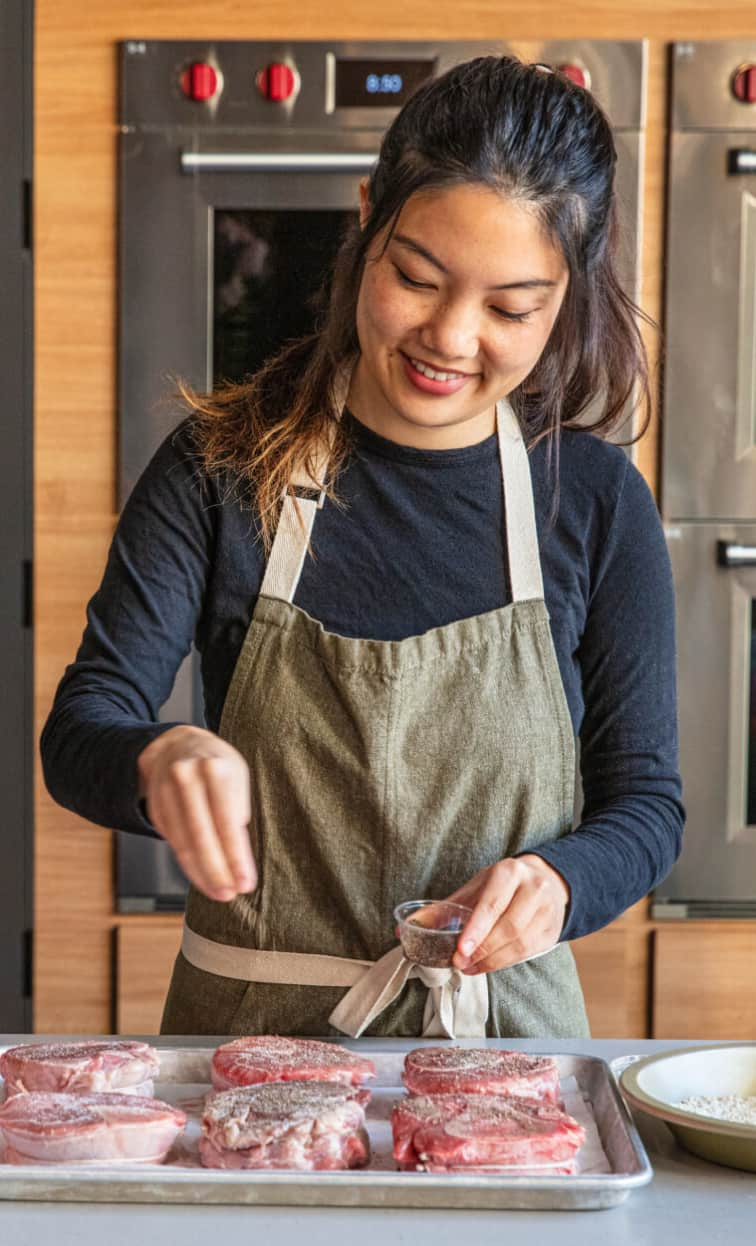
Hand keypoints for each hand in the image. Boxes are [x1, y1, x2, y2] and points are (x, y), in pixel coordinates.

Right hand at [137, 725, 255, 902]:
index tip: (245, 882)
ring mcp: (165, 791)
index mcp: (215, 768)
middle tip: (230, 894)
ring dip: (201, 873)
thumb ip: (237, 809)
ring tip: (218, 892)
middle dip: (217, 871)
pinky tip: (201, 876)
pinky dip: (187, 863)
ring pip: (182, 842)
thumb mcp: (236, 776)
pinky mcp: (154, 805)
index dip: (235, 857)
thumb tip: (238, 854)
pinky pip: (171, 841)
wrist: (177, 744)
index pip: (226, 821)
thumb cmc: (217, 765)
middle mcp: (186, 778)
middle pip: (201, 835)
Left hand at [445, 854, 569, 974]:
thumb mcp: (476, 888)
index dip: (476, 930)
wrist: (546, 880)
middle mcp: (533, 888)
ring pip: (521, 943)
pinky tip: (488, 965)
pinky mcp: (553, 930)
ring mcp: (547, 910)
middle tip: (460, 962)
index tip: (460, 950)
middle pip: (509, 927)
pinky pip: (529, 952)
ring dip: (492, 961)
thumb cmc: (503, 885)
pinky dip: (505, 962)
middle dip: (482, 950)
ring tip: (471, 966)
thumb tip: (407, 927)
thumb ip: (444, 909)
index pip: (492, 904)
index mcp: (509, 872)